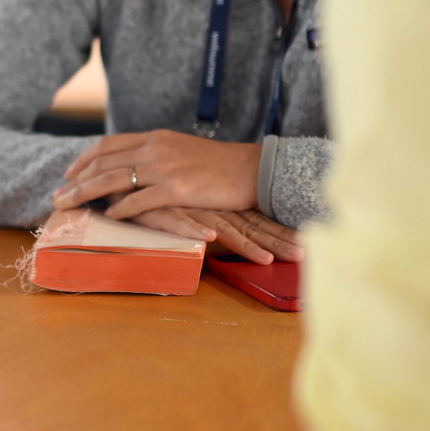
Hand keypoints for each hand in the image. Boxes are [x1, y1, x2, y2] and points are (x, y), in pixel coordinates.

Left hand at [51, 130, 259, 217]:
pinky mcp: (176, 189)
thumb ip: (155, 155)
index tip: (67, 174)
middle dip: (75, 181)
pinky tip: (107, 217)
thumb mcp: (180, 150)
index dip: (83, 160)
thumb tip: (132, 166)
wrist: (252, 170)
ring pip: (113, 180)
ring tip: (68, 207)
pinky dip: (119, 209)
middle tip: (57, 197)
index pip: (108, 145)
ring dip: (85, 194)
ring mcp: (164, 168)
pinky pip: (139, 200)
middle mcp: (155, 149)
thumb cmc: (218, 165)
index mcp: (154, 138)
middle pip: (103, 163)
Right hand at [126, 206, 303, 263]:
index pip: (255, 220)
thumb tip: (227, 232)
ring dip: (247, 245)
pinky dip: (195, 231)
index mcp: (220, 205)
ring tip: (270, 260)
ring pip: (223, 227)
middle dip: (277, 240)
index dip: (280, 232)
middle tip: (304, 254)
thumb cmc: (157, 192)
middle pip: (249, 225)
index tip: (307, 246)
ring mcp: (190, 207)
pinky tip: (211, 239)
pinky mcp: (165, 209)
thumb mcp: (188, 205)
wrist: (122, 170)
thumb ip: (206, 217)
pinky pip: (182, 223)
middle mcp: (210, 206)